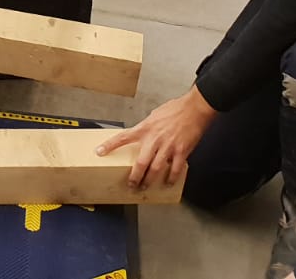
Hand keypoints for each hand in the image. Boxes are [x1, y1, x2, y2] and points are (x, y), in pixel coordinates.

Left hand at [96, 86, 217, 190]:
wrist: (195, 108)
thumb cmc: (176, 109)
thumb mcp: (155, 115)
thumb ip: (147, 127)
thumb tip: (143, 135)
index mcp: (145, 129)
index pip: (123, 137)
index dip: (110, 145)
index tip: (100, 152)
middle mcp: (154, 139)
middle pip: (141, 163)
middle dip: (134, 177)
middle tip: (131, 185)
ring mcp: (168, 147)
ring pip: (155, 169)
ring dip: (149, 181)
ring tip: (145, 187)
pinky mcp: (181, 152)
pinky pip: (174, 169)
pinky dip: (171, 178)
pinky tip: (168, 183)